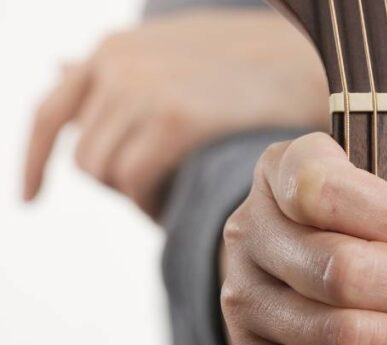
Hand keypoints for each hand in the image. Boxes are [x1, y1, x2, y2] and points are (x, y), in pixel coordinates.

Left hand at [23, 8, 327, 216]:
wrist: (312, 61)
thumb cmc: (253, 65)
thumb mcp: (174, 55)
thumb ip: (121, 70)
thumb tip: (58, 69)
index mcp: (115, 51)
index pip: (51, 113)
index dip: (33, 161)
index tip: (28, 198)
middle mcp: (118, 65)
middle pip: (86, 158)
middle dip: (121, 186)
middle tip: (169, 194)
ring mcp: (143, 89)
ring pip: (109, 175)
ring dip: (141, 198)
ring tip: (183, 197)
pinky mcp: (175, 118)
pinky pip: (137, 182)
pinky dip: (154, 206)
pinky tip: (183, 206)